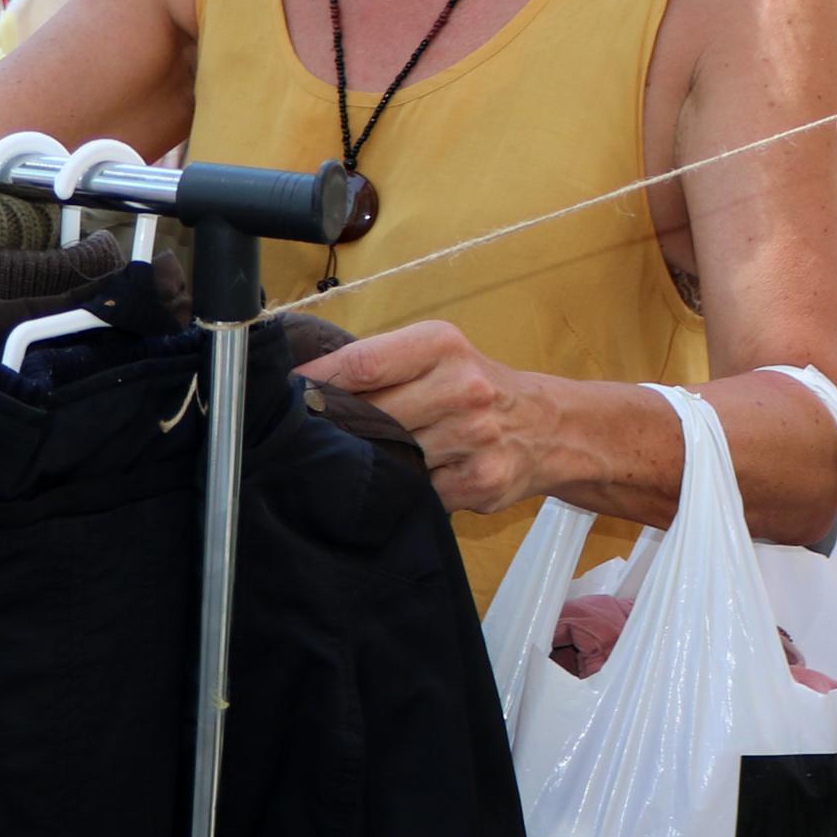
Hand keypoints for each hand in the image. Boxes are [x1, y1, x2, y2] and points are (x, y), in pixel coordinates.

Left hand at [296, 320, 555, 517]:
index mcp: (441, 345)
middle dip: (337, 427)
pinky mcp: (480, 482)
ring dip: (369, 461)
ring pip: (391, 456)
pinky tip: (405, 479)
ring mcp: (473, 438)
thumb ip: (379, 365)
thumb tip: (303, 384)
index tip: (285, 394)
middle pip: (371, 415)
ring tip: (360, 458)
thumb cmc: (474, 386)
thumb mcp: (435, 355)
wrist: (551, 427)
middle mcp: (462, 388)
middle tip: (311, 435)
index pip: (362, 364)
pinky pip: (417, 490)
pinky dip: (404, 488)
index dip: (317, 382)